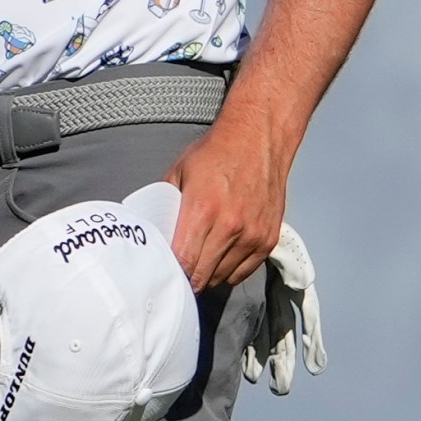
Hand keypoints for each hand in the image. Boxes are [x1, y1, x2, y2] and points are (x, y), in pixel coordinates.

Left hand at [162, 112, 290, 290]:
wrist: (258, 140)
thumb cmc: (216, 153)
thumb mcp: (179, 172)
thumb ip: (165, 203)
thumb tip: (153, 229)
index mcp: (203, 210)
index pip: (184, 260)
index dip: (171, 272)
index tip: (163, 273)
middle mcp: (230, 226)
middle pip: (202, 275)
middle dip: (186, 279)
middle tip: (176, 275)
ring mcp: (252, 235)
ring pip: (223, 278)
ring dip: (207, 276)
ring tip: (197, 266)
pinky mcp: (268, 240)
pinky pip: (244, 272)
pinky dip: (229, 272)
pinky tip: (218, 261)